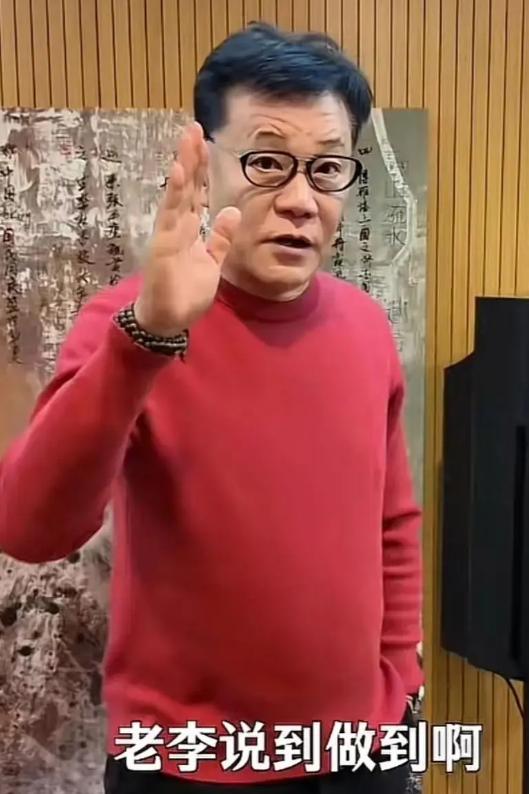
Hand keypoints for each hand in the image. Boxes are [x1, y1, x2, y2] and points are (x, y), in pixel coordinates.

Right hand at [134, 122, 240, 335]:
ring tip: (188, 139)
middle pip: (186, 186)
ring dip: (183, 166)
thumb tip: (233, 212)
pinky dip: (175, 193)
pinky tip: (180, 171)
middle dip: (191, 157)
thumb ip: (220, 238)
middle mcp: (177, 227)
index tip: (206, 143)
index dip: (202, 169)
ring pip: (178, 194)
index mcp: (189, 230)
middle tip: (195, 127)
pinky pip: (170, 215)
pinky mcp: (164, 245)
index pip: (197, 193)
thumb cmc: (185, 294)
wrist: (168, 320)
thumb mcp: (212, 263)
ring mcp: (169, 234)